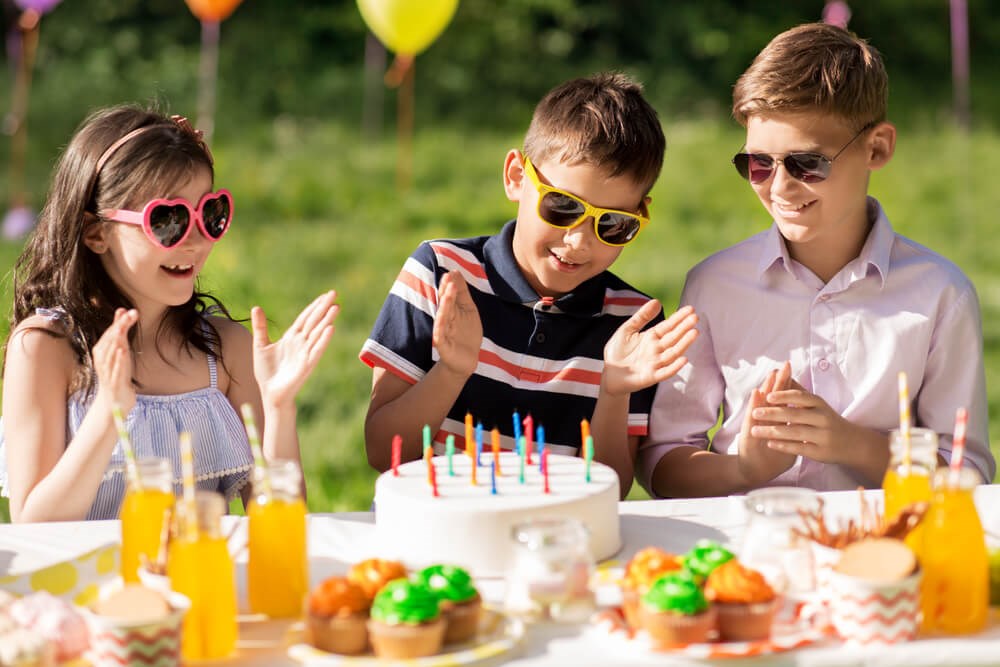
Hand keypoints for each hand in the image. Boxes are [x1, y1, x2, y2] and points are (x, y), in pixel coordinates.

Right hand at [93, 308, 137, 413]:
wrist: (114, 402)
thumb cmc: (117, 374)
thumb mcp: (120, 351)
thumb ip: (120, 333)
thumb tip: (123, 311)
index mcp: (103, 352)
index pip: (110, 334)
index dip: (118, 322)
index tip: (127, 311)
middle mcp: (103, 361)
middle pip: (110, 341)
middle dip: (119, 327)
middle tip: (129, 315)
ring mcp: (107, 372)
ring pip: (110, 354)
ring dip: (117, 340)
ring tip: (123, 328)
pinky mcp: (114, 383)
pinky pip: (115, 370)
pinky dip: (118, 360)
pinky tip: (123, 351)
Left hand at [252, 291, 337, 408]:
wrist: (270, 393)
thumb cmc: (267, 372)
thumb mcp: (260, 345)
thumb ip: (260, 327)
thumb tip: (256, 307)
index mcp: (292, 337)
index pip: (306, 318)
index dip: (315, 306)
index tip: (325, 295)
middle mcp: (301, 343)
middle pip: (314, 321)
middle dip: (324, 308)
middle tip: (335, 294)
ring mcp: (306, 353)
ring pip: (318, 333)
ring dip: (327, 321)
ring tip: (336, 307)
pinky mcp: (307, 365)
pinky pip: (317, 350)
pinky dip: (323, 340)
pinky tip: (330, 328)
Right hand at [432, 271, 482, 378]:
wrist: (466, 360)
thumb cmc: (466, 333)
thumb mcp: (468, 310)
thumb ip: (462, 292)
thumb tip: (455, 271)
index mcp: (451, 309)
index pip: (449, 294)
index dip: (450, 284)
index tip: (452, 272)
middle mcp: (445, 319)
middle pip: (444, 303)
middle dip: (446, 290)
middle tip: (448, 277)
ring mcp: (443, 332)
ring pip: (443, 316)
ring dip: (445, 304)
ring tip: (449, 291)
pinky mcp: (442, 345)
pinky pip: (440, 335)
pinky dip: (440, 327)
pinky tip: (441, 318)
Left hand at [601, 302, 697, 395]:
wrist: (608, 374)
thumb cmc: (617, 352)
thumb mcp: (627, 330)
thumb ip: (641, 317)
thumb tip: (657, 301)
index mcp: (651, 337)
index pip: (668, 326)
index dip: (678, 318)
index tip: (690, 309)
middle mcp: (656, 350)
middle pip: (673, 337)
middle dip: (684, 328)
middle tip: (695, 317)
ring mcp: (655, 363)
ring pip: (673, 353)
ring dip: (684, 344)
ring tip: (694, 333)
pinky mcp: (651, 377)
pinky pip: (665, 372)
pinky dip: (674, 367)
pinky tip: (683, 359)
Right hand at [737, 361, 795, 485]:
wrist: (755, 471)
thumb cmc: (773, 458)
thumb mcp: (789, 444)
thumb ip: (794, 432)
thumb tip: (806, 421)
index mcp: (776, 420)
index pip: (783, 399)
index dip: (787, 384)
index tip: (791, 368)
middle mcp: (764, 418)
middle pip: (773, 396)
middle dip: (779, 381)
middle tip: (784, 364)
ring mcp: (755, 423)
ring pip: (762, 402)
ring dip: (767, 387)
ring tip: (771, 372)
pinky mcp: (748, 432)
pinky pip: (752, 416)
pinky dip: (754, 403)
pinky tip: (757, 392)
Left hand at [750, 381, 858, 464]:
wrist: (854, 444)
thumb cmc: (829, 420)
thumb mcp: (818, 404)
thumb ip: (799, 391)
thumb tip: (780, 371)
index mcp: (820, 404)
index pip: (801, 397)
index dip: (784, 396)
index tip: (767, 396)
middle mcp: (823, 418)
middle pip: (795, 415)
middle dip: (773, 414)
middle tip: (754, 413)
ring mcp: (823, 436)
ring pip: (795, 432)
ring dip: (772, 431)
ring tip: (754, 431)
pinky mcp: (821, 452)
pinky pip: (799, 448)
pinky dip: (783, 446)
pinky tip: (769, 444)